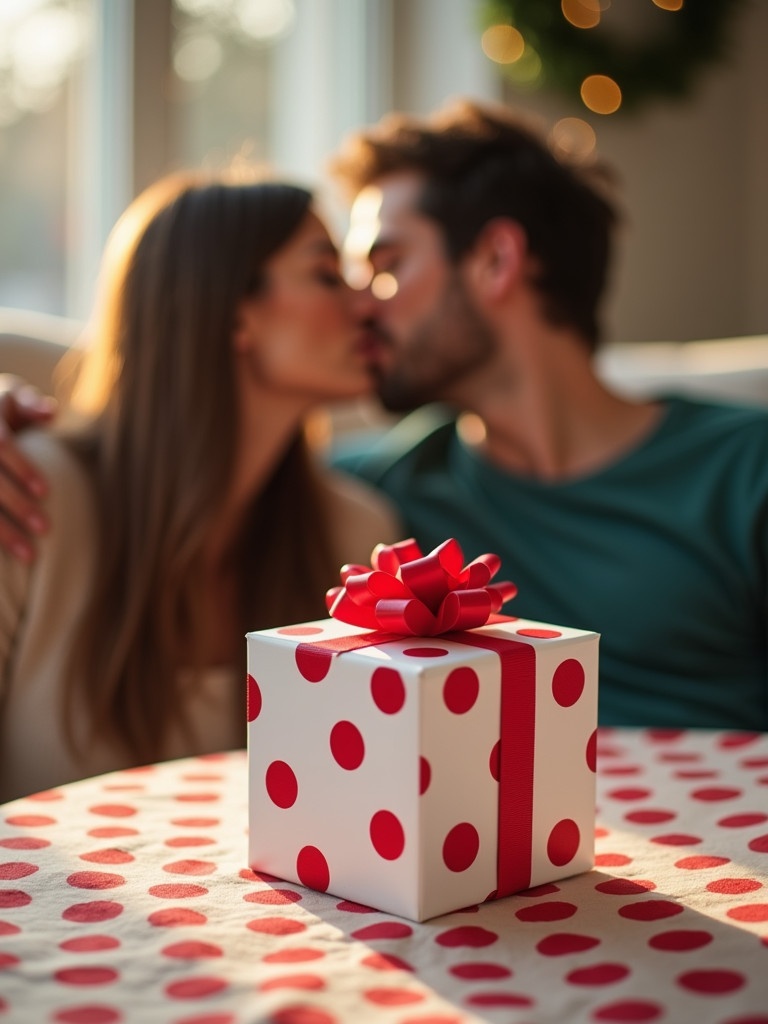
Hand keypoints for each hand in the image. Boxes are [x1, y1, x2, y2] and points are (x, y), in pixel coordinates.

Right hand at [0, 375, 56, 561]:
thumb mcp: (10, 399)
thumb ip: (30, 405)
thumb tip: (51, 412)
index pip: (1, 446)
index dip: (22, 469)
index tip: (46, 492)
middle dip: (16, 505)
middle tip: (46, 528)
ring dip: (3, 532)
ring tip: (30, 555)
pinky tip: (5, 561)